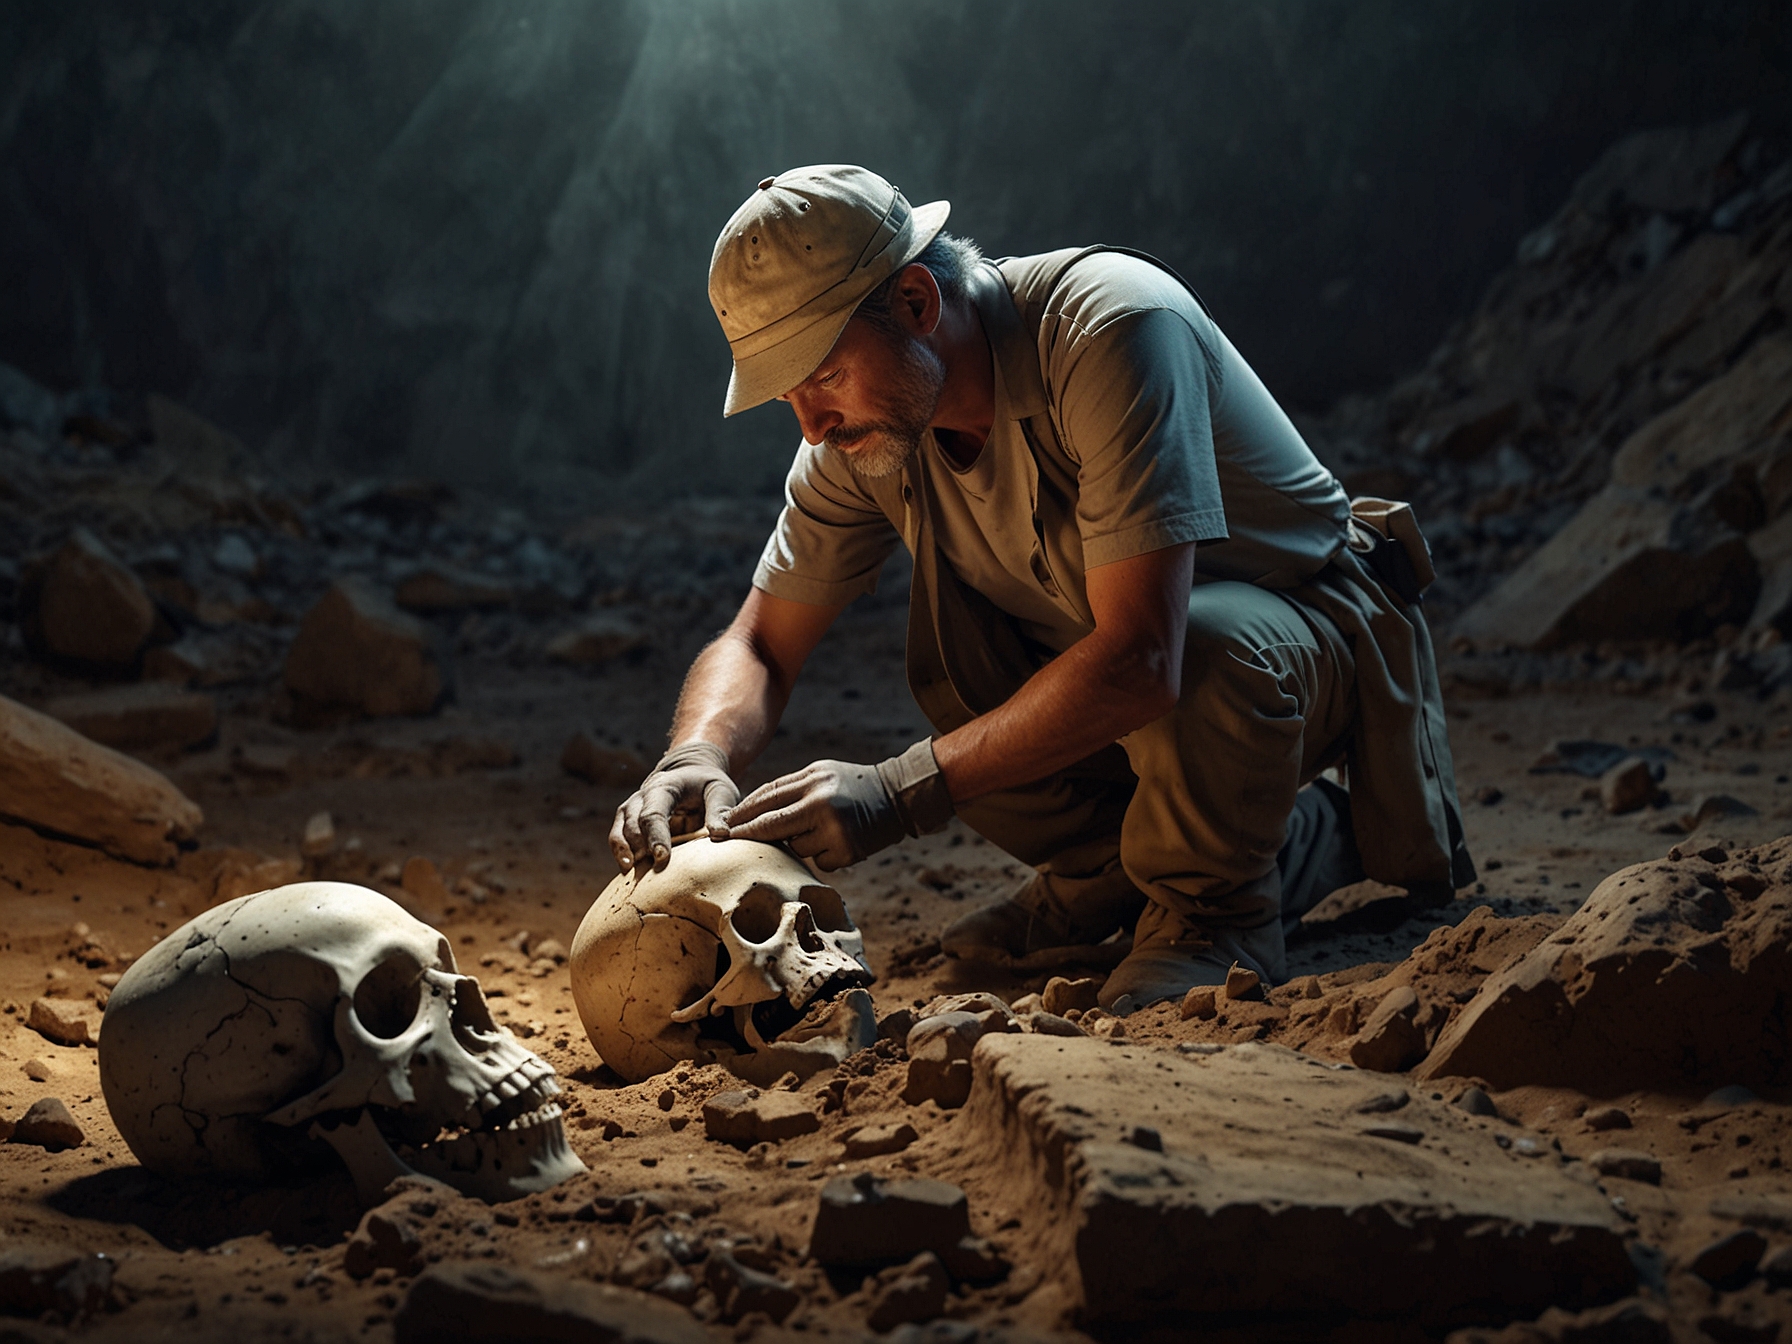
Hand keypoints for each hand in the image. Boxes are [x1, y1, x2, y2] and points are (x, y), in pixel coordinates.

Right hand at [610, 741, 738, 872]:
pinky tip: (627, 872)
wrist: (692, 778)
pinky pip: (619, 840)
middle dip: (639, 847)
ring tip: (631, 873)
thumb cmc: (708, 787)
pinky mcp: (629, 824)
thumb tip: (721, 834)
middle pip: (633, 823)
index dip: (656, 836)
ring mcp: (632, 810)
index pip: (654, 813)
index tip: (662, 858)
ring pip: (620, 832)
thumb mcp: (720, 792)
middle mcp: (642, 797)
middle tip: (649, 869)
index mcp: (665, 786)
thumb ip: (719, 812)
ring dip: (624, 853)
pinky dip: (621, 856)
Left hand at [720, 740, 954, 870]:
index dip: (742, 814)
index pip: (767, 799)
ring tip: (822, 830)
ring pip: (795, 848)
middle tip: (726, 842)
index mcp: (813, 781)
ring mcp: (835, 831)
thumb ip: (788, 789)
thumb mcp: (820, 773)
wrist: (898, 797)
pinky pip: (818, 860)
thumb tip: (748, 812)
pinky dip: (821, 854)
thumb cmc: (851, 783)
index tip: (722, 825)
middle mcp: (822, 805)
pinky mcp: (847, 852)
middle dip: (748, 835)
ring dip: (799, 843)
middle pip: (772, 826)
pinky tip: (837, 841)